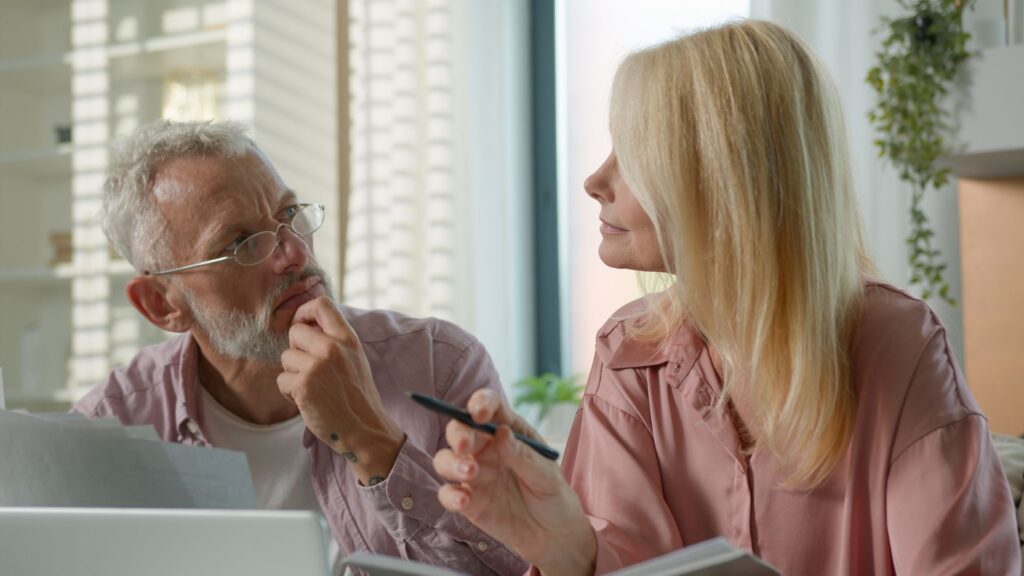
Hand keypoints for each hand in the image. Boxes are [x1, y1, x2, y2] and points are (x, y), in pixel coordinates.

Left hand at [278, 297, 404, 483]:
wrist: (364, 428)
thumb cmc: (357, 396)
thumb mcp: (354, 358)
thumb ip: (335, 340)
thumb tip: (306, 326)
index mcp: (348, 339)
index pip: (322, 305)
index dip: (304, 311)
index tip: (302, 325)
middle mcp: (333, 348)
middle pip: (295, 331)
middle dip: (296, 349)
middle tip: (310, 368)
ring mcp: (317, 366)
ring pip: (286, 357)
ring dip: (293, 373)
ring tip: (313, 387)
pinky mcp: (303, 385)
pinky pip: (281, 379)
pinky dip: (289, 392)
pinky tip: (307, 399)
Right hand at [432, 389, 595, 574]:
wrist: (553, 536)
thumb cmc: (553, 496)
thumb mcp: (547, 476)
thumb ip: (524, 456)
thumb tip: (501, 433)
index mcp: (509, 432)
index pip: (490, 408)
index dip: (480, 403)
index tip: (479, 412)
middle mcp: (487, 449)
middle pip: (460, 430)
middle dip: (458, 434)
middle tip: (466, 446)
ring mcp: (474, 475)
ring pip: (446, 459)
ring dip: (452, 463)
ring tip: (471, 473)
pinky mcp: (468, 501)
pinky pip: (447, 493)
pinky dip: (450, 495)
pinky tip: (464, 501)